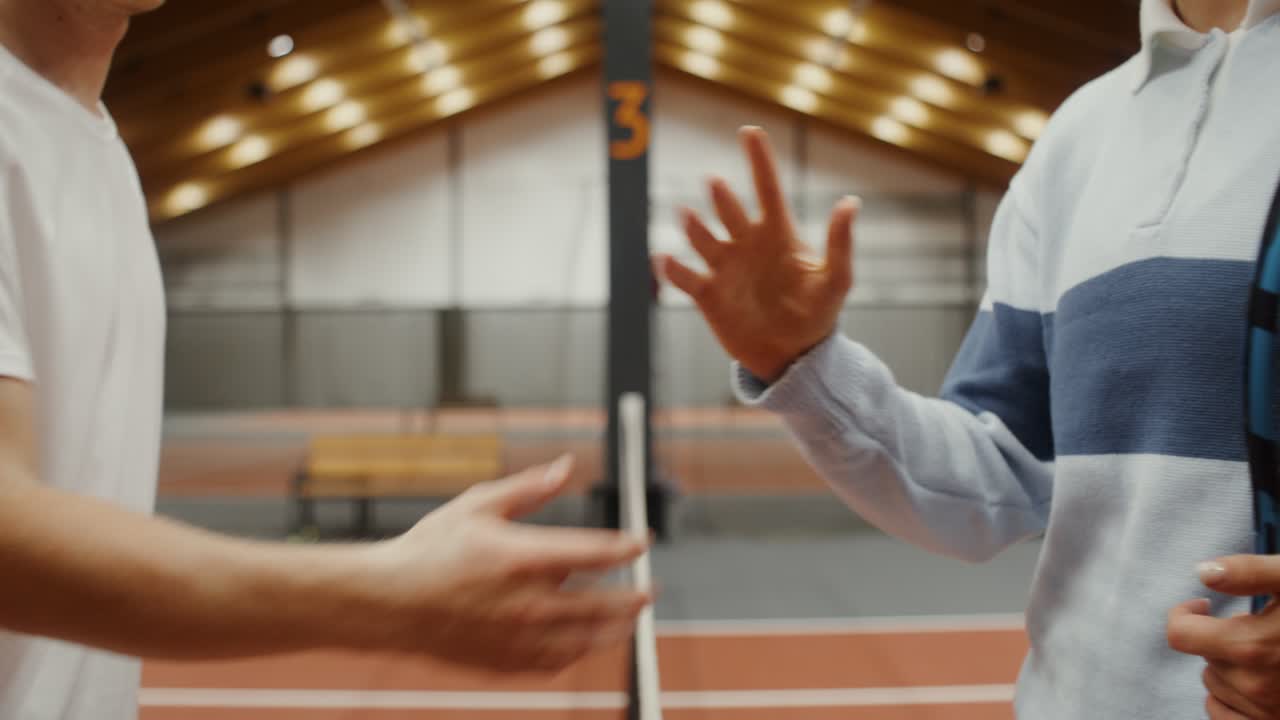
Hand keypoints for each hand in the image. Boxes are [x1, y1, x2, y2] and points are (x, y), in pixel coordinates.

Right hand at [369, 456, 650, 671]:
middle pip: (604, 606)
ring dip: (615, 630)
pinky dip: (578, 651)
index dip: (629, 547)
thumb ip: (529, 488)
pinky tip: (584, 641)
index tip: (642, 541)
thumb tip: (567, 467)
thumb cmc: (429, 549)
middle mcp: (528, 603)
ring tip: (629, 620)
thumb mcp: (479, 504)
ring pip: (586, 641)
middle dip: (634, 598)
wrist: (388, 603)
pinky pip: (557, 663)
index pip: (598, 554)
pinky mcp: (505, 662)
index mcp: (524, 557)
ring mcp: (518, 638)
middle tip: (649, 590)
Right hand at [654, 126, 859, 382]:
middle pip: (729, 210)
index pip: (766, 187)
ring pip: (702, 237)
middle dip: (721, 197)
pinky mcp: (708, 294)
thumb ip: (840, 243)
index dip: (758, 159)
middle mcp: (747, 244)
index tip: (749, 131)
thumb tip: (851, 202)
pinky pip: (685, 276)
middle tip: (716, 183)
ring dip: (694, 226)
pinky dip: (672, 269)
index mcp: (778, 234)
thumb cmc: (817, 315)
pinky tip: (665, 259)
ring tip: (688, 215)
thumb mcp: (835, 280)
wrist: (793, 356)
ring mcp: (725, 267)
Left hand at [1167, 556, 1279, 716]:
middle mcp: (1256, 686)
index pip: (1180, 635)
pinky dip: (1234, 699)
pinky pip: (1224, 716)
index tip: (1205, 606)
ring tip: (1272, 656)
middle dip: (1221, 640)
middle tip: (1259, 628)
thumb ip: (1250, 572)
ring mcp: (1267, 712)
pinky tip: (1261, 683)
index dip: (1186, 614)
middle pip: (1205, 657)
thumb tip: (1203, 571)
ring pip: (1217, 685)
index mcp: (1253, 647)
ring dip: (1233, 668)